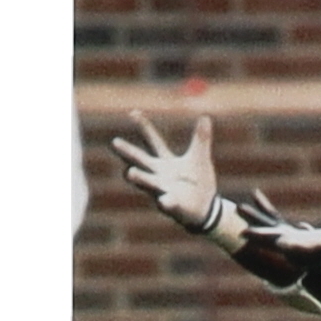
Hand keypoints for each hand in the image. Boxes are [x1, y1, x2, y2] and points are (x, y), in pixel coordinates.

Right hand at [110, 111, 219, 231]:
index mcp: (165, 162)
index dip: (144, 127)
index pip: (152, 141)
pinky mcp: (173, 206)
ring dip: (140, 178)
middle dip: (128, 153)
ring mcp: (163, 191)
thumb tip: (206, 116)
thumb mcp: (199, 157)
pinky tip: (165, 200)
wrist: (205, 209)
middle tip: (114, 143)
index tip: (133, 112)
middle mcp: (159, 175)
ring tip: (130, 172)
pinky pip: (168, 204)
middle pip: (141, 161)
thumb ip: (201, 139)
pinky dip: (166, 202)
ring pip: (148, 184)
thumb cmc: (197, 182)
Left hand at [239, 189, 320, 290]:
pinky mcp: (288, 231)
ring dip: (255, 216)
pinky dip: (266, 207)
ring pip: (267, 225)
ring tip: (240, 206)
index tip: (256, 235)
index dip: (272, 238)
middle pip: (270, 236)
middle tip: (241, 230)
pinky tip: (256, 195)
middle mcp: (292, 244)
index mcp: (303, 247)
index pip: (285, 243)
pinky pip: (274, 217)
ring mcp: (288, 237)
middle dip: (256, 231)